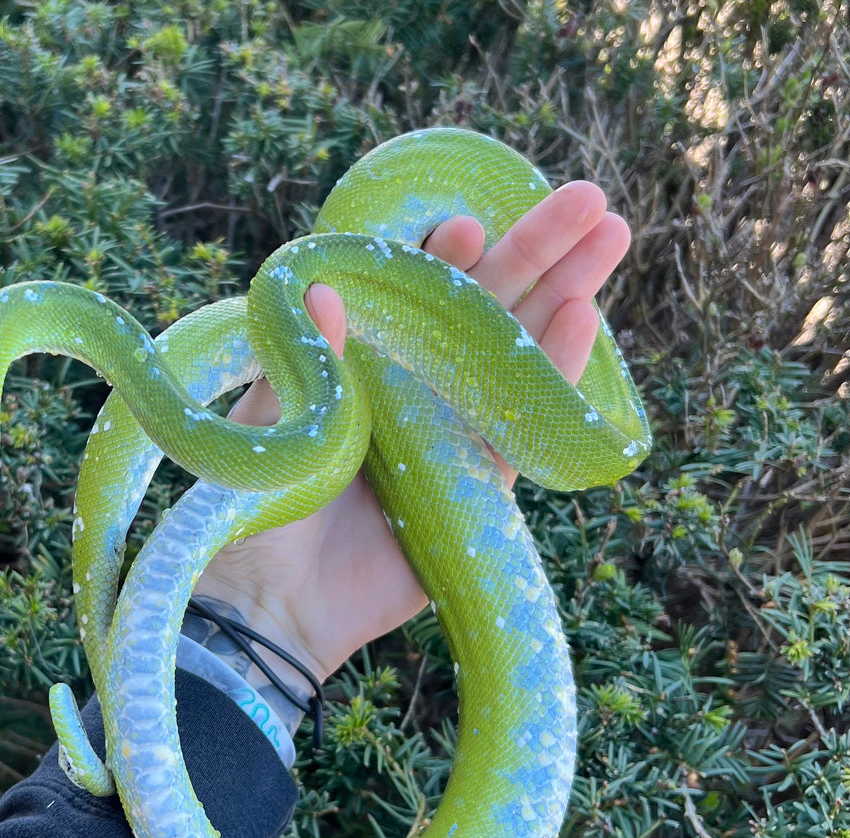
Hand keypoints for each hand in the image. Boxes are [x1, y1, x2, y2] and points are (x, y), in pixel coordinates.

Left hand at [192, 181, 630, 694]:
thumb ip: (307, 359)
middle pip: (483, 309)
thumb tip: (328, 287)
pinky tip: (582, 319)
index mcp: (363, 364)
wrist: (275, 604)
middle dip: (535, 252)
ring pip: (517, 354)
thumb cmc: (260, 508)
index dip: (445, 258)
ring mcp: (452, 433)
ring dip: (563, 294)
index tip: (466, 227)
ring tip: (610, 235)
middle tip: (586, 200)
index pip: (414, 295)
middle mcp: (413, 389)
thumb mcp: (273, 424)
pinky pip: (522, 424)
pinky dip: (553, 376)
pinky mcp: (480, 484)